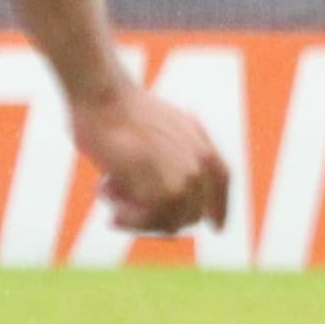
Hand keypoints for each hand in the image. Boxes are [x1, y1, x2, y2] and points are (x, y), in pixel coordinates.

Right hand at [69, 77, 230, 235]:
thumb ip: (171, 155)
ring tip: (108, 195)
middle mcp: (201, 162)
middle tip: (121, 207)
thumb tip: (167, 192)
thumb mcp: (157, 128)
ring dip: (138, 220)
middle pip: (192, 214)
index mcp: (202, 143)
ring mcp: (184, 176)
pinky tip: (108, 203)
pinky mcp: (163, 188)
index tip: (217, 228)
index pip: (222, 183)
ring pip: (171, 223)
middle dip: (158, 218)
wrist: (102, 95)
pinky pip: (152, 222)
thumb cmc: (117, 110)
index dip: (220, 210)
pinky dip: (129, 220)